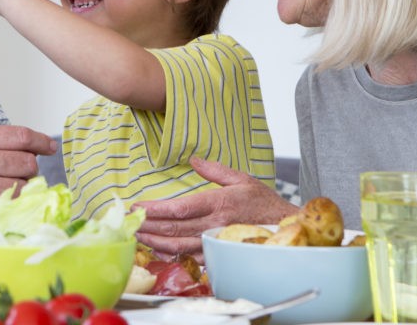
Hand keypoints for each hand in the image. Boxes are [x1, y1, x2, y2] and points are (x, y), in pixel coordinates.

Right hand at [0, 125, 56, 194]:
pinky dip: (15, 198)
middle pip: (28, 161)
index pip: (21, 136)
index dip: (41, 141)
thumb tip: (36, 147)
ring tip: (4, 183)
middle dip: (29, 166)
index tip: (50, 146)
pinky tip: (3, 195)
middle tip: (17, 169)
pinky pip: (15, 200)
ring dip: (22, 184)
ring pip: (24, 182)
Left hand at [134, 157, 296, 262]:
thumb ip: (215, 170)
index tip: (138, 206)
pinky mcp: (217, 254)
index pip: (180, 208)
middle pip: (174, 228)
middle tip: (129, 221)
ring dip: (154, 241)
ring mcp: (215, 242)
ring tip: (137, 234)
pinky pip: (190, 257)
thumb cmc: (265, 204)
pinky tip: (157, 249)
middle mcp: (214, 224)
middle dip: (148, 225)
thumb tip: (194, 159)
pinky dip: (171, 254)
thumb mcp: (242, 179)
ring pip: (178, 246)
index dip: (156, 209)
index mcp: (219, 203)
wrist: (286, 229)